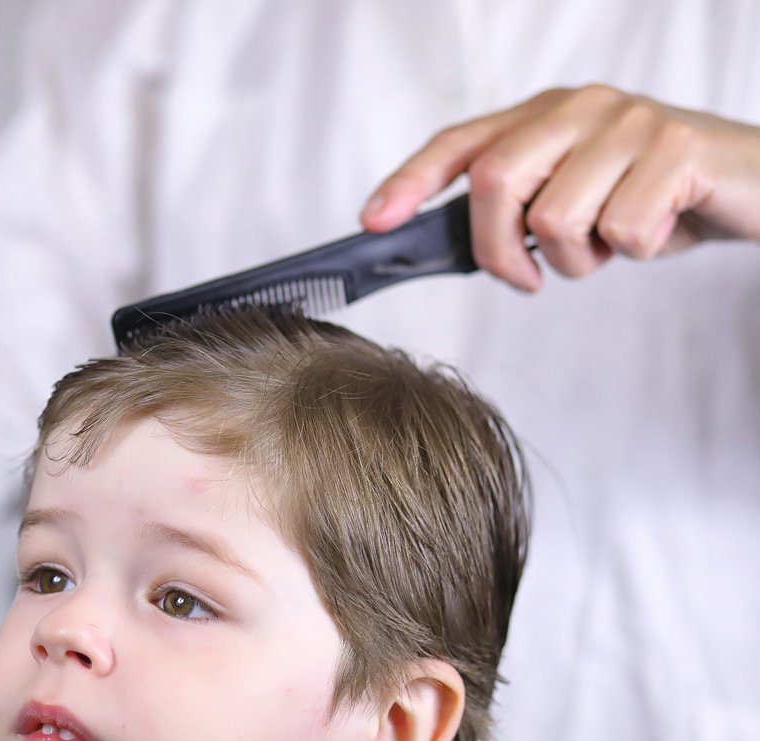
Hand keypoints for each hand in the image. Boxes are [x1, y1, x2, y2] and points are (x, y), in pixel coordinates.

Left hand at [361, 85, 759, 290]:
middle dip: (499, 249)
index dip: (409, 181)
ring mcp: (629, 121)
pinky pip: (621, 229)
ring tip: (612, 244)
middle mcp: (580, 106)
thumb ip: (520, 206)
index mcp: (545, 115)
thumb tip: (449, 242)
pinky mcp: (675, 146)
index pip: (460, 143)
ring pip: (556, 216)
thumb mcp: (578, 199)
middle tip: (527, 278)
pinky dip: (635, 252)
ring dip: (580, 258)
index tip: (373, 220)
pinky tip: (658, 232)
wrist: (755, 184)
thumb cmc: (656, 198)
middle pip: (494, 182)